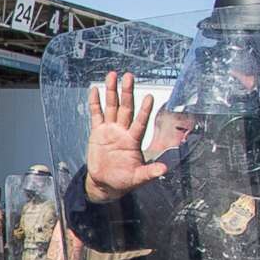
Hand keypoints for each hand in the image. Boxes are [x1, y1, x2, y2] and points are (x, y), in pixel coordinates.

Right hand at [86, 72, 168, 197]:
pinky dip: (95, 102)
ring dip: (112, 91)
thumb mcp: (138, 178)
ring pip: (111, 107)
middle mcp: (122, 131)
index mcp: (133, 141)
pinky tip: (95, 90)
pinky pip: (96, 114)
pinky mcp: (97, 132)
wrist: (105, 183)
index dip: (145, 110)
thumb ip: (149, 172)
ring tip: (112, 76)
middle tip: (129, 77)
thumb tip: (164, 170)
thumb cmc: (123, 181)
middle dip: (127, 92)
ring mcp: (110, 130)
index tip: (149, 96)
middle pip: (126, 108)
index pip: (140, 122)